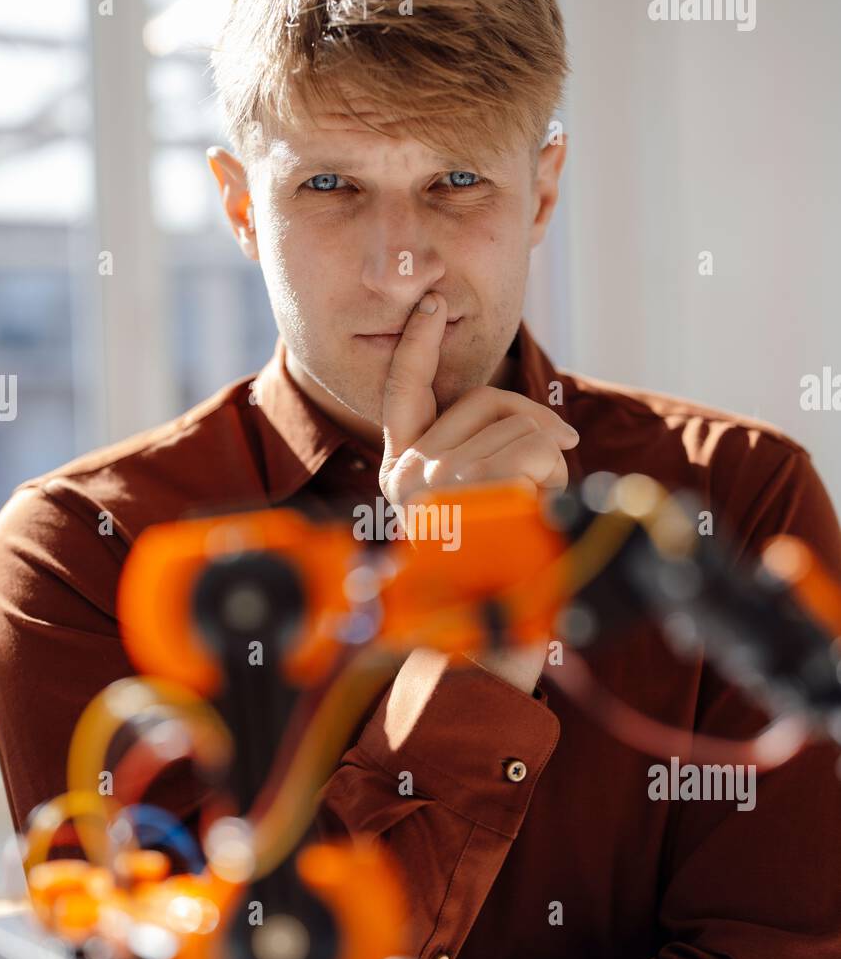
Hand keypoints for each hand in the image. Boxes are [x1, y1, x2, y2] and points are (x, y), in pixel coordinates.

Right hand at [379, 292, 578, 694]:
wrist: (480, 656)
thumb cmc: (489, 585)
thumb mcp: (476, 510)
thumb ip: (477, 461)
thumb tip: (530, 426)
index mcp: (402, 472)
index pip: (404, 390)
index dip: (420, 343)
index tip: (433, 302)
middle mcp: (407, 472)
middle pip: (487, 401)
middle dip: (535, 426)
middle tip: (554, 460)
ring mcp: (435, 482)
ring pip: (519, 427)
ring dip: (549, 461)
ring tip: (538, 507)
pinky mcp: (470, 493)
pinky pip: (533, 452)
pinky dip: (555, 474)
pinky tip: (540, 509)